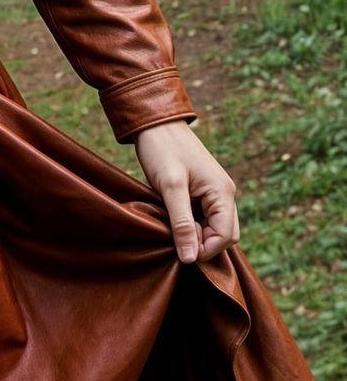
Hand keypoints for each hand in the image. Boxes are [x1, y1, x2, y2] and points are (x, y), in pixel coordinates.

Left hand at [132, 119, 237, 263]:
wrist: (153, 122)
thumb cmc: (162, 150)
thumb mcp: (170, 188)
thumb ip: (182, 223)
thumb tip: (190, 258)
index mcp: (223, 193)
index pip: (226, 236)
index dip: (205, 249)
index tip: (181, 252)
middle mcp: (224, 194)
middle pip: (224, 234)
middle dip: (203, 244)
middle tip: (174, 239)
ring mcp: (214, 192)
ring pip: (213, 227)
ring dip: (196, 234)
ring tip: (171, 228)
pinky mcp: (201, 190)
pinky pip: (203, 216)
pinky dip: (191, 224)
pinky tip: (171, 221)